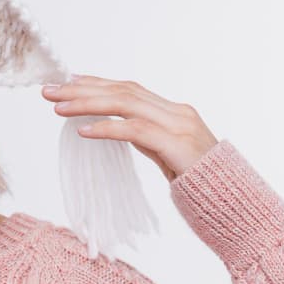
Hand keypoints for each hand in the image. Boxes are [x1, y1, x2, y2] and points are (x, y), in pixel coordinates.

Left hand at [41, 74, 218, 182]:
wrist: (234, 203)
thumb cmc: (198, 183)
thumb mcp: (165, 154)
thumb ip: (144, 136)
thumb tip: (114, 124)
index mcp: (173, 111)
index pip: (129, 88)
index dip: (97, 82)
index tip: (68, 80)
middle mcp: (176, 112)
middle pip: (123, 91)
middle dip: (83, 89)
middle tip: (50, 91)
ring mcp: (178, 126)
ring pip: (126, 104)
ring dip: (88, 103)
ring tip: (58, 108)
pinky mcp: (176, 144)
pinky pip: (135, 130)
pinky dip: (107, 128)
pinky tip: (83, 130)